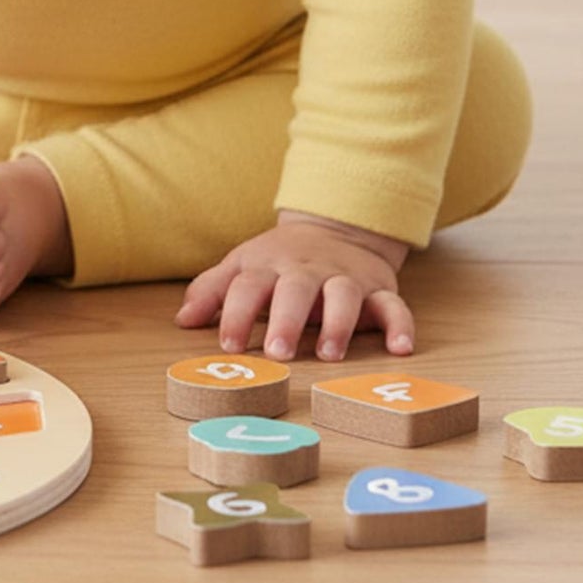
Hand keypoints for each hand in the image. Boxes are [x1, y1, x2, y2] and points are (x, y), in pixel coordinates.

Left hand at [174, 210, 413, 361]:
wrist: (335, 228)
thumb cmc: (279, 260)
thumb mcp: (243, 266)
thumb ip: (212, 291)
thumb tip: (181, 321)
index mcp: (268, 266)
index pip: (248, 286)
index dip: (236, 313)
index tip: (228, 344)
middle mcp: (306, 270)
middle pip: (295, 289)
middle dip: (286, 319)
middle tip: (278, 352)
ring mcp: (344, 277)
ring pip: (343, 295)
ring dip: (338, 323)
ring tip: (329, 354)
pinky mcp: (378, 288)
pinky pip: (393, 305)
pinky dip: (400, 324)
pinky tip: (400, 347)